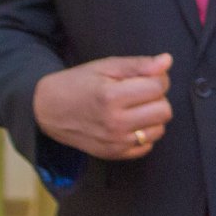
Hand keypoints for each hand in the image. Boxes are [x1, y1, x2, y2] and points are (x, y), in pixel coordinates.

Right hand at [32, 54, 173, 160]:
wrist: (48, 110)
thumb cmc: (78, 84)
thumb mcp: (105, 67)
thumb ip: (138, 65)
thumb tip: (167, 61)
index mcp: (111, 96)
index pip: (158, 87)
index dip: (156, 78)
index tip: (144, 78)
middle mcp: (115, 123)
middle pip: (164, 110)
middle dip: (156, 98)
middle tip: (138, 93)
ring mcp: (116, 142)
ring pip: (159, 129)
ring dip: (152, 117)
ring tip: (133, 108)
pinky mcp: (116, 154)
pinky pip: (148, 145)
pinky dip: (143, 134)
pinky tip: (129, 123)